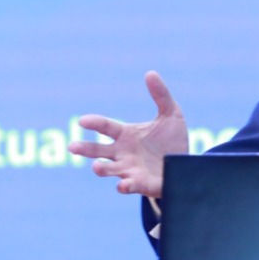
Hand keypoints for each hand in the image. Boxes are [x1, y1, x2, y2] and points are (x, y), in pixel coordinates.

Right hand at [67, 71, 188, 197]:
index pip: (106, 127)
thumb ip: (161, 95)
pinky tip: (122, 185)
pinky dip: (125, 186)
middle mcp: (123, 153)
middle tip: (72, 147)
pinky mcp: (142, 184)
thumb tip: (150, 73)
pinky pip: (130, 186)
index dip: (94, 123)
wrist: (186, 165)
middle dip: (85, 149)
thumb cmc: (172, 140)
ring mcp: (130, 170)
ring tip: (96, 167)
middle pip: (98, 151)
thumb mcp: (171, 114)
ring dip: (102, 169)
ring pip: (110, 171)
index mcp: (126, 135)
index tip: (82, 121)